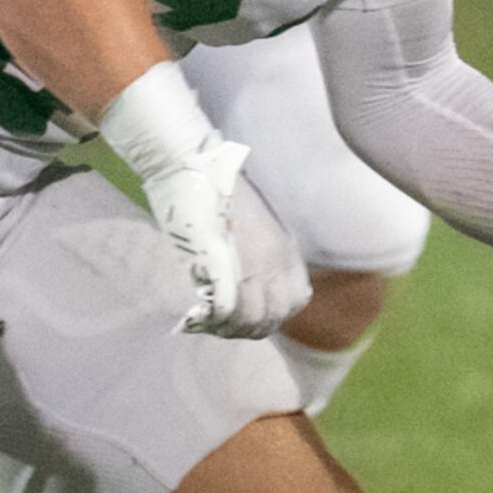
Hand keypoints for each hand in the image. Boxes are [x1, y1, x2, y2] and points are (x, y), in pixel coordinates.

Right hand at [98, 64, 310, 336]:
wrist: (195, 164)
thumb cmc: (219, 187)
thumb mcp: (256, 221)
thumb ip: (258, 252)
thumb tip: (246, 279)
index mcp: (284, 248)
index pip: (296, 300)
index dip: (274, 313)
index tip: (252, 312)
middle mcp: (274, 261)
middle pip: (274, 317)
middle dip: (251, 327)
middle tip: (226, 324)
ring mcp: (250, 265)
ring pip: (251, 321)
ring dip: (230, 327)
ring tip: (211, 322)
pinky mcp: (221, 266)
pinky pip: (226, 311)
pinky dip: (212, 321)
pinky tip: (197, 316)